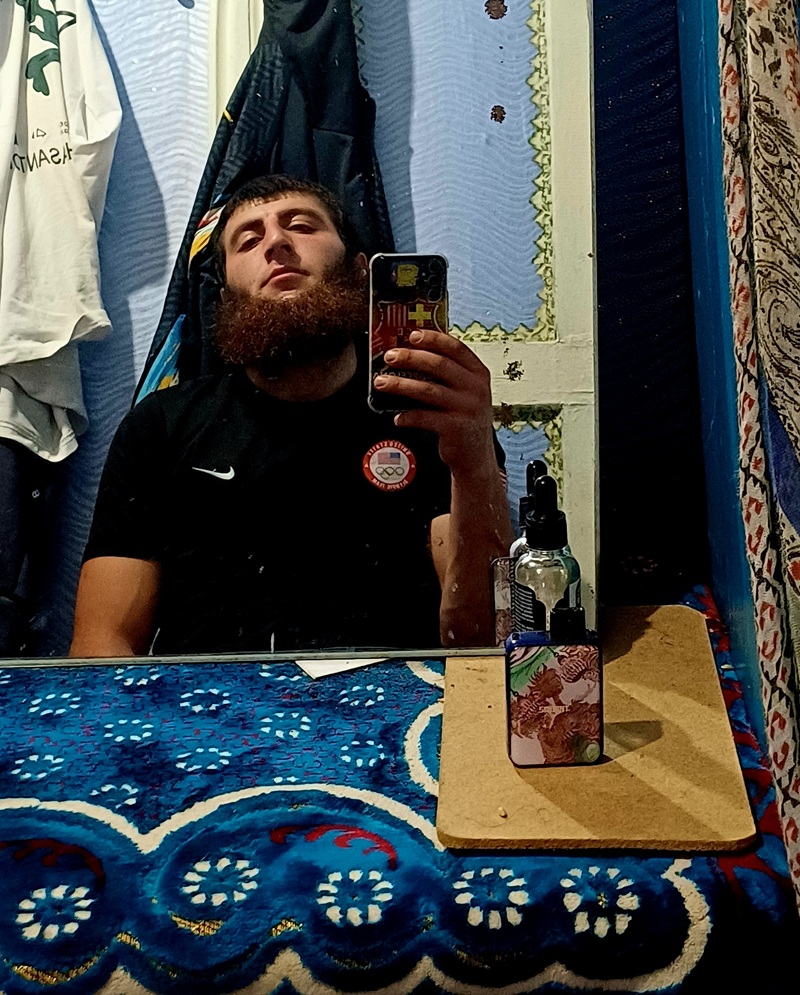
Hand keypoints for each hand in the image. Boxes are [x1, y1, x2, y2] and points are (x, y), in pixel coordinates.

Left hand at [373, 330, 495, 476]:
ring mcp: (467, 408)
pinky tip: (398, 418)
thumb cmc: (464, 419)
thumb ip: (449, 374)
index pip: (455, 348)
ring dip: (400, 385)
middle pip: (438, 365)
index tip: (412, 335)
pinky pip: (424, 417)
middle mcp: (476, 389)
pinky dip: (407, 416)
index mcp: (479, 374)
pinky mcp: (456, 428)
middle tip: (389, 357)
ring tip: (381, 383)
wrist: (476, 457)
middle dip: (410, 358)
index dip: (433, 339)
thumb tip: (412, 354)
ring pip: (427, 390)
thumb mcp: (466, 393)